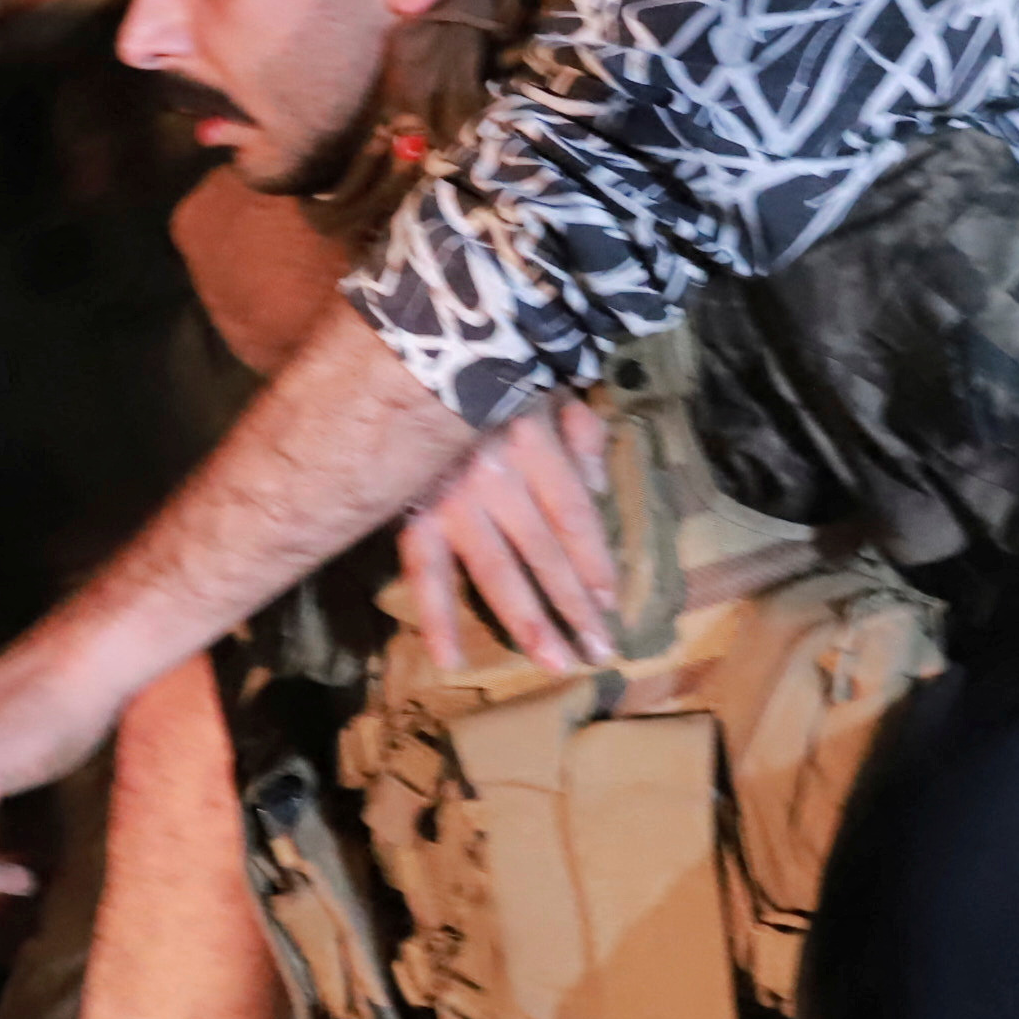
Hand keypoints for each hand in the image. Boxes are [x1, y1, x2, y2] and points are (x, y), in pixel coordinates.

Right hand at [399, 395, 617, 669]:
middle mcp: (495, 477)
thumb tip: (600, 487)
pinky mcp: (411, 511)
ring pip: (496, 572)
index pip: (573, 515)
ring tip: (557, 664)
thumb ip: (581, 433)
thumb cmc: (489, 369)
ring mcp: (450, 500)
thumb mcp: (547, 383)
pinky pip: (425, 571)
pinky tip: (452, 659)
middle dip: (575, 605)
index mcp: (532, 441)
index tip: (612, 602)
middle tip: (601, 652)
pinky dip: (436, 616)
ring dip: (528, 622)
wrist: (406, 354)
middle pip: (545, 553)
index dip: (595, 561)